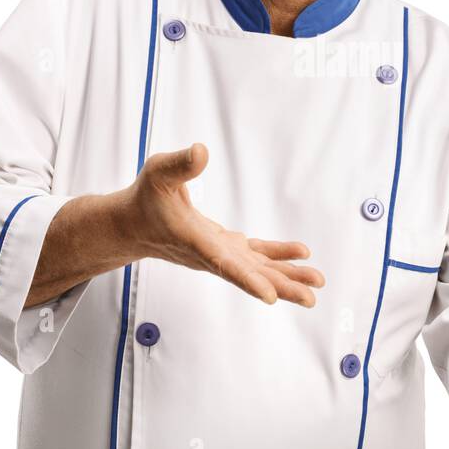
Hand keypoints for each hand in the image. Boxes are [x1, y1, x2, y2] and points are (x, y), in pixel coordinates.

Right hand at [112, 143, 324, 306]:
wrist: (132, 225)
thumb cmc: (144, 198)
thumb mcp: (158, 174)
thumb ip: (179, 164)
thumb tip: (202, 151)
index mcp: (196, 242)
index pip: (224, 265)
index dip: (249, 280)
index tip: (271, 297)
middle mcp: (211, 255)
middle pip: (250, 275)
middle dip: (281, 286)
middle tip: (311, 297)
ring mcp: (220, 253)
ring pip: (257, 270)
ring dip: (287, 276)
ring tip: (316, 285)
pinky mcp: (224, 248)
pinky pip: (256, 255)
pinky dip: (278, 256)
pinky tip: (301, 255)